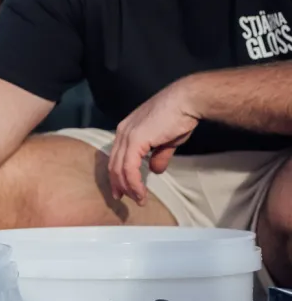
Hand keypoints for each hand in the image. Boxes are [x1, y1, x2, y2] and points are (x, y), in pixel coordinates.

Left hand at [108, 79, 200, 204]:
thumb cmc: (179, 117)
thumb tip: (155, 170)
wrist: (186, 101)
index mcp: (127, 130)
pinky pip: (129, 168)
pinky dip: (133, 182)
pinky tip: (140, 192)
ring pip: (120, 168)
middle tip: (124, 199)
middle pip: (113, 164)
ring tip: (138, 199)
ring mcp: (127, 135)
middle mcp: (122, 132)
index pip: (116, 156)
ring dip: (128, 187)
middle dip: (118, 184)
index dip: (118, 175)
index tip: (122, 190)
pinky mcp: (135, 140)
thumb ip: (158, 155)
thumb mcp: (166, 141)